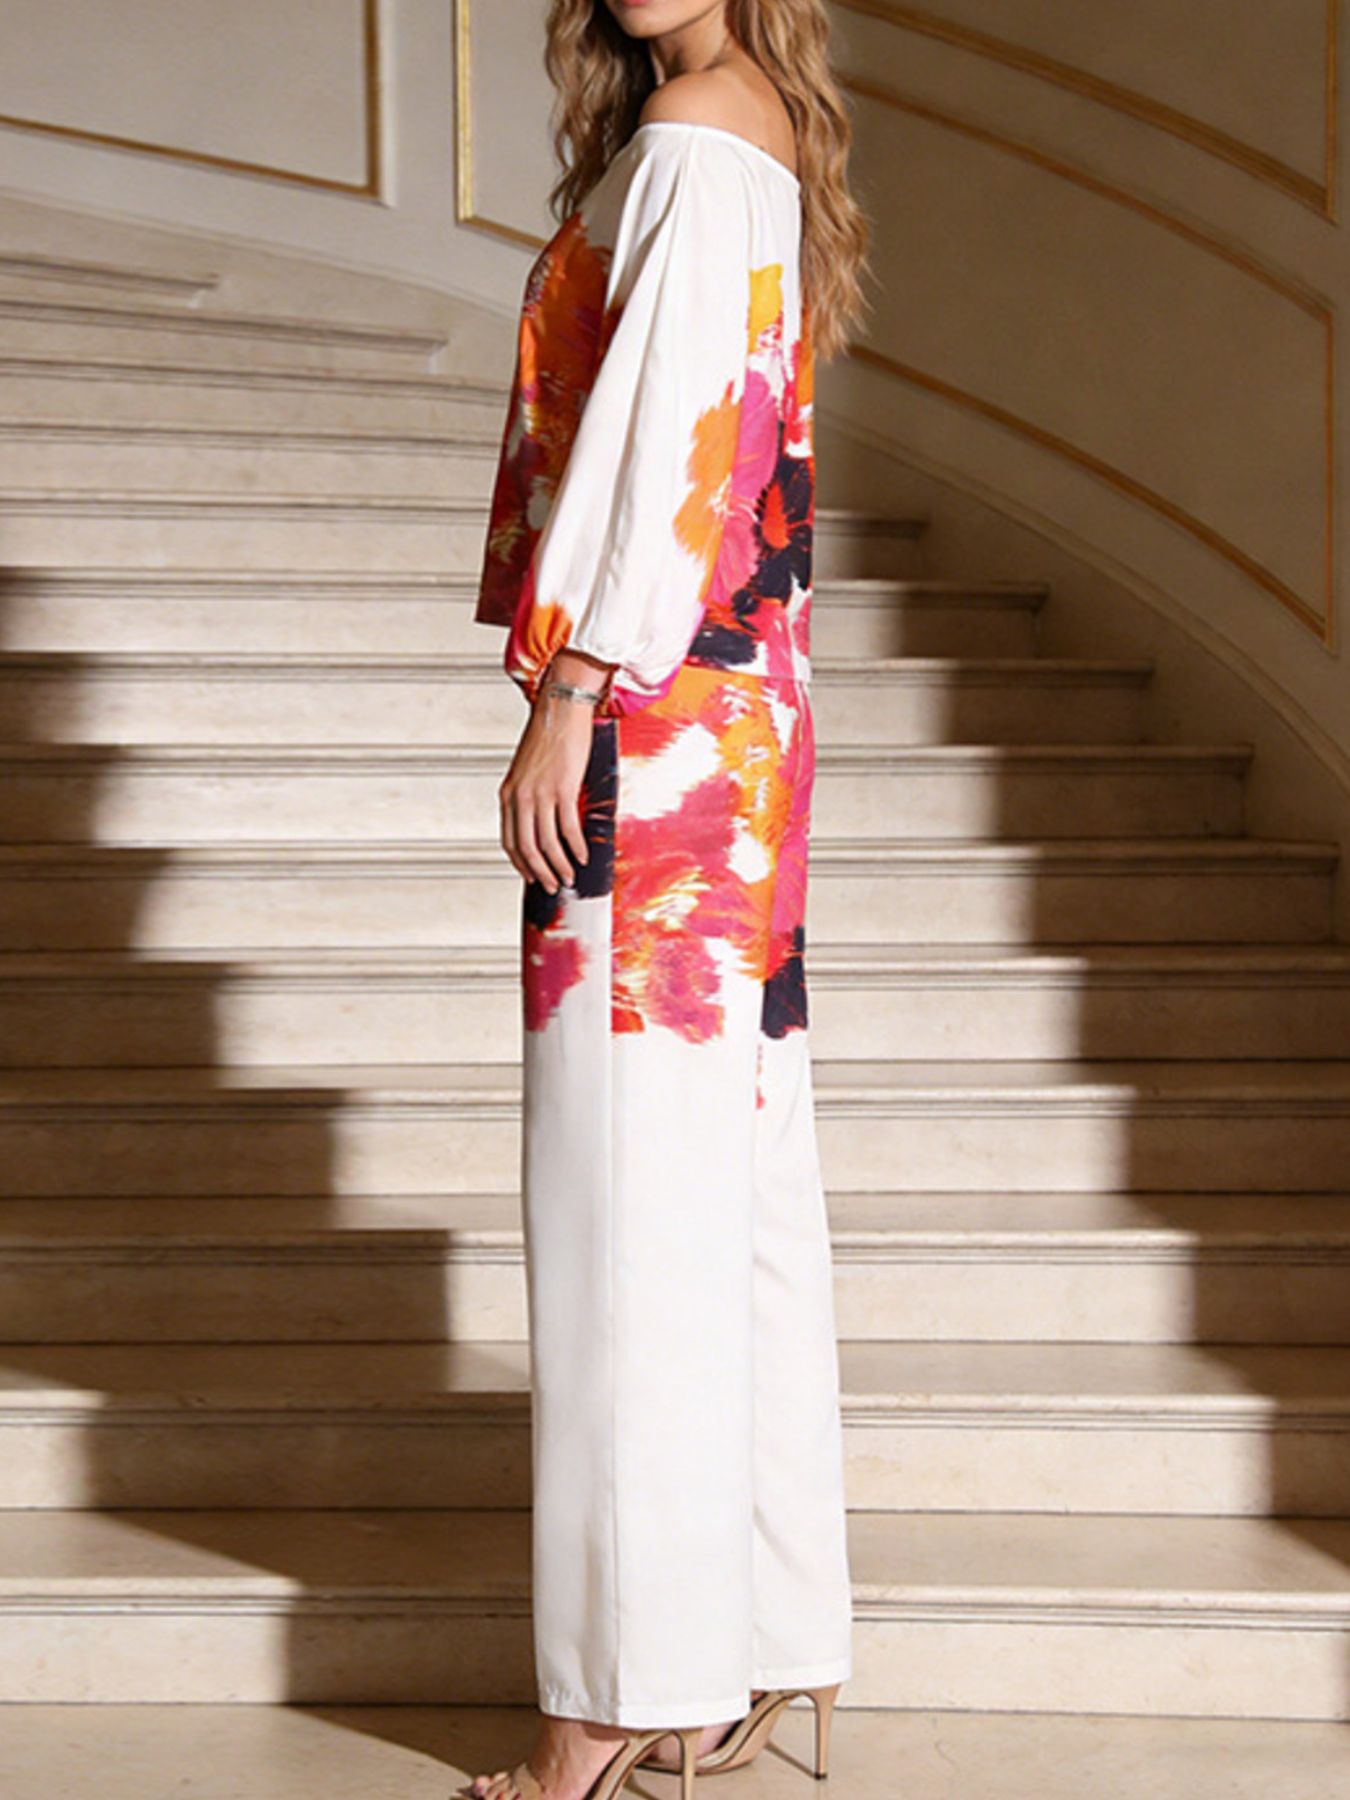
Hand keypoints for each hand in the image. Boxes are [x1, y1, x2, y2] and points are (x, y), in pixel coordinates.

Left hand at [498, 652, 611, 893]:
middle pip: (526, 847)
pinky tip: (583, 856)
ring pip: (547, 842)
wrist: (561, 708)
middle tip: (554, 886)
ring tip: (570, 878)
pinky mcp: (562, 788)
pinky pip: (568, 827)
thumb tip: (544, 821)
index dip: (520, 864)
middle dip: (541, 872)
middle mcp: (520, 796)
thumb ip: (531, 795)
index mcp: (508, 794)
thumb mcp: (529, 770)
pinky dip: (575, 846)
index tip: (532, 877)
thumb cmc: (549, 736)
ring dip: (559, 865)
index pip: (509, 840)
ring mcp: (540, 793)